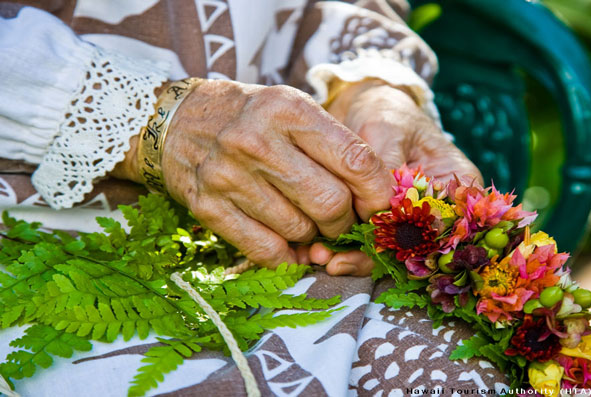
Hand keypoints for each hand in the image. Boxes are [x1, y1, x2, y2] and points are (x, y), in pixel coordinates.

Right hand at [113, 80, 393, 268]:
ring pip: (300, 231)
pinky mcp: (207, 207)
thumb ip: (335, 145)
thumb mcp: (292, 109)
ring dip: (313, 237)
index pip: (355, 160)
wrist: (174, 122)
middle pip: (330, 203)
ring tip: (306, 223)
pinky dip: (286, 256)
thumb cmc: (249, 117)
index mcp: (288, 110)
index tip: (379, 206)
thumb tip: (375, 198)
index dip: (377, 193)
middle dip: (344, 222)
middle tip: (339, 220)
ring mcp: (228, 175)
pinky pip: (266, 251)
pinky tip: (288, 245)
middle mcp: (257, 141)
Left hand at [306, 80, 482, 275]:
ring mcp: (407, 218)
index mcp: (455, 183)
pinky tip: (316, 251)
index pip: (444, 224)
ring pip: (387, 251)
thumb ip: (386, 168)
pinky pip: (367, 244)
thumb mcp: (387, 130)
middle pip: (414, 247)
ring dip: (353, 257)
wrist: (365, 108)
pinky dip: (342, 250)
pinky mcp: (381, 222)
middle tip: (335, 260)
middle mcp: (435, 208)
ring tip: (318, 256)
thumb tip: (381, 211)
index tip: (379, 247)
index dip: (414, 243)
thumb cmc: (386, 112)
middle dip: (373, 256)